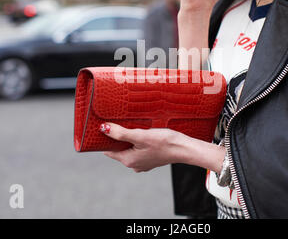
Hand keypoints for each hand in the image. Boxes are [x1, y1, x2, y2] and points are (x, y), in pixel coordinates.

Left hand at [101, 123, 225, 173]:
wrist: (184, 148)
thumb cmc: (163, 142)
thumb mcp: (140, 136)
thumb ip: (121, 133)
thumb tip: (103, 129)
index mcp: (128, 160)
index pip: (108, 150)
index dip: (105, 139)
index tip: (104, 127)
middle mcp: (134, 164)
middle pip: (118, 149)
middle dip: (118, 137)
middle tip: (119, 123)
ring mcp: (143, 163)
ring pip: (129, 148)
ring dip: (129, 138)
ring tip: (132, 126)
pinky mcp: (151, 158)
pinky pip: (139, 149)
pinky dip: (138, 141)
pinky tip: (143, 133)